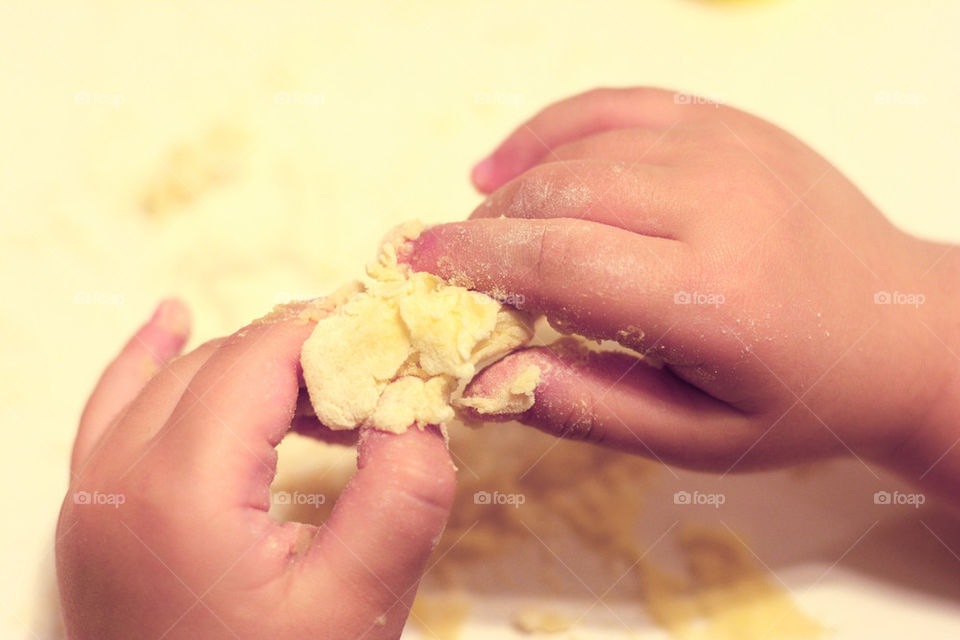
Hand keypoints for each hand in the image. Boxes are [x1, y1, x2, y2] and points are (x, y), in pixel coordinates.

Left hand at [57, 299, 454, 639]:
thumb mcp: (356, 608)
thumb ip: (402, 495)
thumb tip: (413, 403)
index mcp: (179, 489)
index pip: (264, 355)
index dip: (335, 330)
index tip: (396, 333)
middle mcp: (116, 476)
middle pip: (222, 362)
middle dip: (305, 353)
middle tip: (379, 374)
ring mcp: (92, 496)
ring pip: (175, 378)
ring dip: (253, 365)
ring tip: (327, 381)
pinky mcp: (94, 516)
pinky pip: (115, 407)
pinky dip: (152, 360)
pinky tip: (171, 321)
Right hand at [408, 87, 959, 480]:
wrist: (902, 328)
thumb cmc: (798, 396)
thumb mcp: (695, 436)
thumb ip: (586, 405)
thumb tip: (483, 383)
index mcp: (711, 295)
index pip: (558, 260)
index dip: (475, 261)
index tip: (419, 267)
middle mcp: (718, 205)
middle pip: (558, 195)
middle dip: (484, 228)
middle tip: (446, 261)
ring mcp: (728, 150)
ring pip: (580, 149)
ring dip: (515, 187)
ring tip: (483, 228)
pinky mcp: (731, 124)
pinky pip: (619, 105)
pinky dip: (554, 130)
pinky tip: (517, 162)